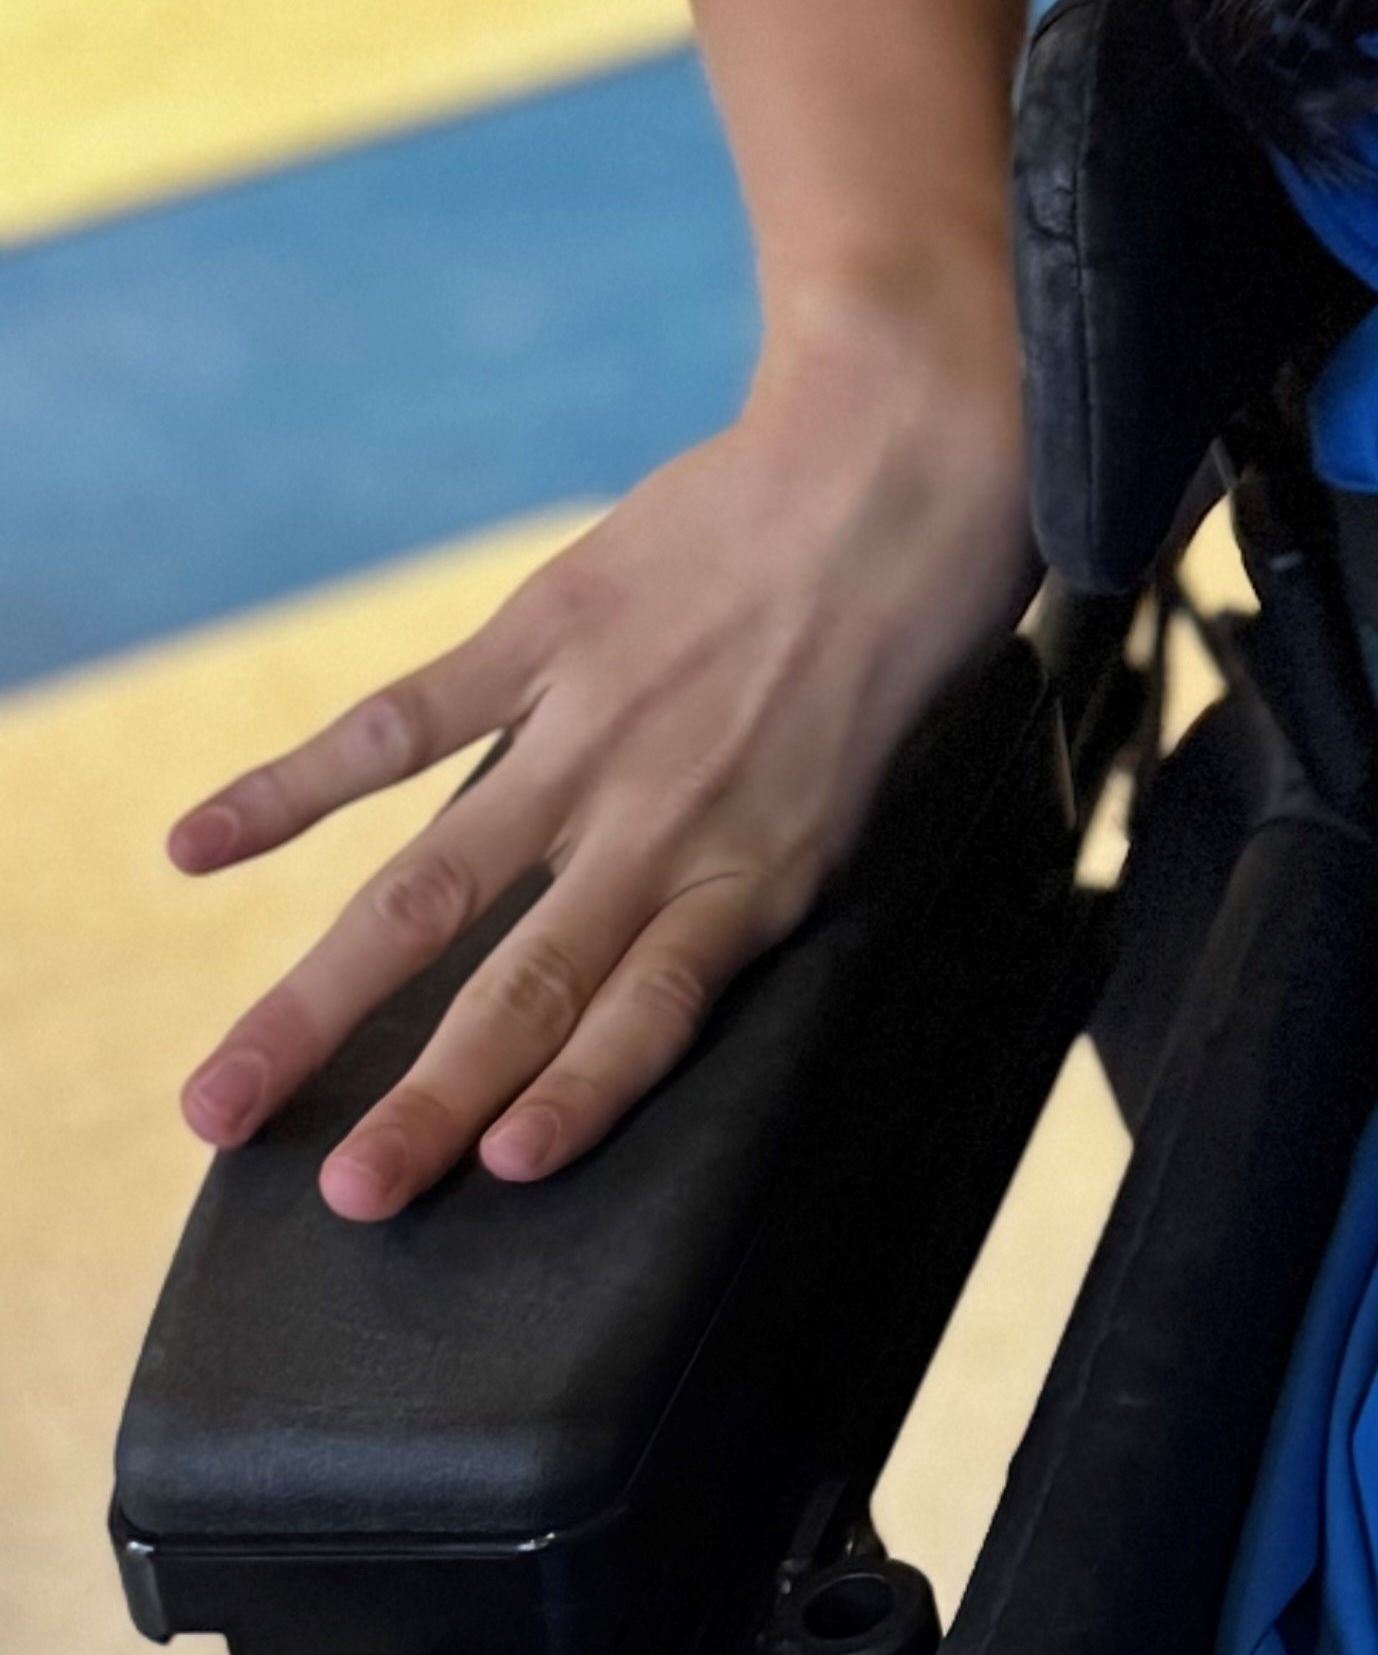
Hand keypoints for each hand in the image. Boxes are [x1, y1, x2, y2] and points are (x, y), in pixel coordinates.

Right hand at [169, 320, 1037, 1219]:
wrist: (902, 455)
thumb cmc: (903, 633)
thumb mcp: (862, 790)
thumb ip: (746, 875)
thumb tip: (650, 964)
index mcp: (758, 871)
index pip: (647, 1014)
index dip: (575, 1097)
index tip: (494, 1169)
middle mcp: (665, 819)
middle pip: (522, 988)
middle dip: (423, 1105)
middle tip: (341, 1199)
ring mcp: (591, 730)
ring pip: (429, 892)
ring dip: (319, 1002)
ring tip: (228, 1096)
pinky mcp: (542, 636)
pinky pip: (396, 727)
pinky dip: (288, 791)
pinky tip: (198, 848)